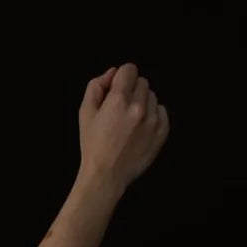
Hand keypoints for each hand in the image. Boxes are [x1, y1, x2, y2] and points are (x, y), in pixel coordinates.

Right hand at [78, 63, 168, 194]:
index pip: (129, 69)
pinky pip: (162, 112)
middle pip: (142, 82)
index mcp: (118, 100)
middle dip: (131, 92)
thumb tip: (111, 74)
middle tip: (120, 111)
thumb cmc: (93, 147)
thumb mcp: (84, 115)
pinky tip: (139, 129)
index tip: (116, 90)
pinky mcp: (162, 131)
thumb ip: (95, 87)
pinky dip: (152, 116)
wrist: (105, 176)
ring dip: (142, 104)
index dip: (120, 78)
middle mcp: (138, 107)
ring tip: (129, 123)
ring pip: (152, 97)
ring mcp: (152, 120)